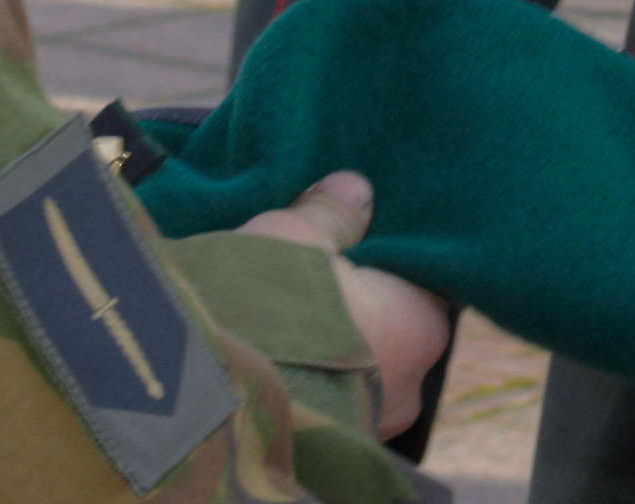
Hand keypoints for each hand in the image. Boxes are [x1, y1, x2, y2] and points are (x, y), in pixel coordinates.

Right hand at [237, 170, 449, 439]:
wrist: (210, 397)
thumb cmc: (269, 307)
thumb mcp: (295, 236)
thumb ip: (331, 213)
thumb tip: (354, 189)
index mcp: (419, 325)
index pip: (424, 283)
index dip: (390, 260)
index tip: (360, 241)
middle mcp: (408, 386)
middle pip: (390, 328)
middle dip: (357, 307)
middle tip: (315, 274)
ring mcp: (369, 425)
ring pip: (357, 368)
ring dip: (330, 345)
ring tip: (284, 313)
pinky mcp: (326, 446)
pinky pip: (327, 398)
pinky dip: (308, 376)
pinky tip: (273, 351)